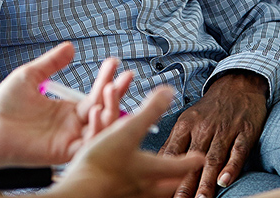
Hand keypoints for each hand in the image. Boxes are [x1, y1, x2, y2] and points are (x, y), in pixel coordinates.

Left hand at [0, 42, 132, 167]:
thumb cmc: (3, 105)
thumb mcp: (30, 76)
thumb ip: (51, 63)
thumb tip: (70, 46)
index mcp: (67, 110)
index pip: (95, 94)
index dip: (106, 78)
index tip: (114, 62)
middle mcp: (72, 125)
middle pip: (104, 110)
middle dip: (117, 93)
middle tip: (126, 76)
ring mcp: (69, 139)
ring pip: (101, 128)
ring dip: (111, 110)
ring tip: (111, 89)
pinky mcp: (62, 152)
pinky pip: (87, 144)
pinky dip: (97, 130)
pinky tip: (98, 111)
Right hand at [52, 87, 204, 197]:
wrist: (79, 192)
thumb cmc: (103, 163)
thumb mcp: (128, 130)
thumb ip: (149, 111)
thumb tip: (168, 92)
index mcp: (150, 169)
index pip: (178, 166)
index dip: (191, 160)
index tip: (200, 159)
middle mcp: (142, 187)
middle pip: (166, 187)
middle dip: (175, 180)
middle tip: (181, 177)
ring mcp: (127, 196)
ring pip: (148, 195)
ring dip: (154, 187)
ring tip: (154, 183)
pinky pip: (126, 195)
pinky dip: (129, 190)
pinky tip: (124, 188)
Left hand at [158, 72, 268, 197]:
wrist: (237, 85)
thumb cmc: (210, 108)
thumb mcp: (188, 119)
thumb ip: (176, 142)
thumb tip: (159, 164)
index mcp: (186, 125)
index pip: (173, 153)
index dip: (166, 173)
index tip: (160, 190)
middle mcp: (203, 128)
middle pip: (192, 160)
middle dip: (185, 184)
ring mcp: (225, 130)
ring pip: (213, 159)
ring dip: (206, 182)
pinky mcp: (244, 132)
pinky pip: (237, 151)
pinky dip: (231, 167)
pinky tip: (225, 181)